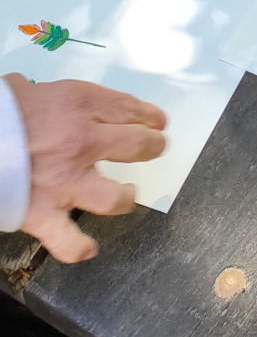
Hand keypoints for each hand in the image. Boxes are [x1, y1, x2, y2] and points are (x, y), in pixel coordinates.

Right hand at [3, 73, 165, 262]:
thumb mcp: (20, 89)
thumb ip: (37, 92)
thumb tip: (27, 90)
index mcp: (77, 103)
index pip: (127, 108)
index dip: (147, 115)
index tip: (157, 121)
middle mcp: (81, 141)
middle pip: (136, 145)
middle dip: (151, 146)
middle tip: (155, 147)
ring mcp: (66, 182)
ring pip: (114, 197)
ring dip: (126, 196)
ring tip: (128, 193)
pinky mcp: (43, 214)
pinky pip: (70, 241)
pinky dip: (80, 248)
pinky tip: (89, 247)